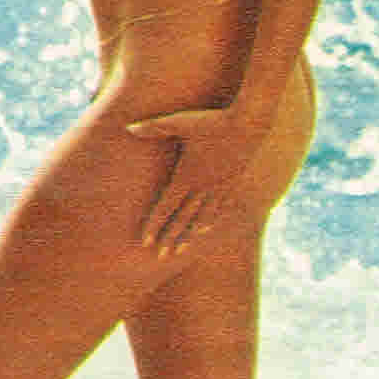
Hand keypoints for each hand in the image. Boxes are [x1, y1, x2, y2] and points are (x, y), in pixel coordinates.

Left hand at [127, 105, 264, 255]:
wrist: (250, 122)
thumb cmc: (212, 120)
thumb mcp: (179, 121)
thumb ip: (154, 127)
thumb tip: (128, 128)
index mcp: (187, 175)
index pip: (166, 207)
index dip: (154, 225)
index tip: (145, 242)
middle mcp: (203, 187)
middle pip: (181, 219)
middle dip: (169, 239)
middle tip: (159, 257)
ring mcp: (220, 188)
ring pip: (201, 219)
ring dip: (188, 236)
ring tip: (180, 251)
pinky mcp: (233, 184)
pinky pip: (219, 209)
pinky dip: (209, 222)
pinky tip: (205, 230)